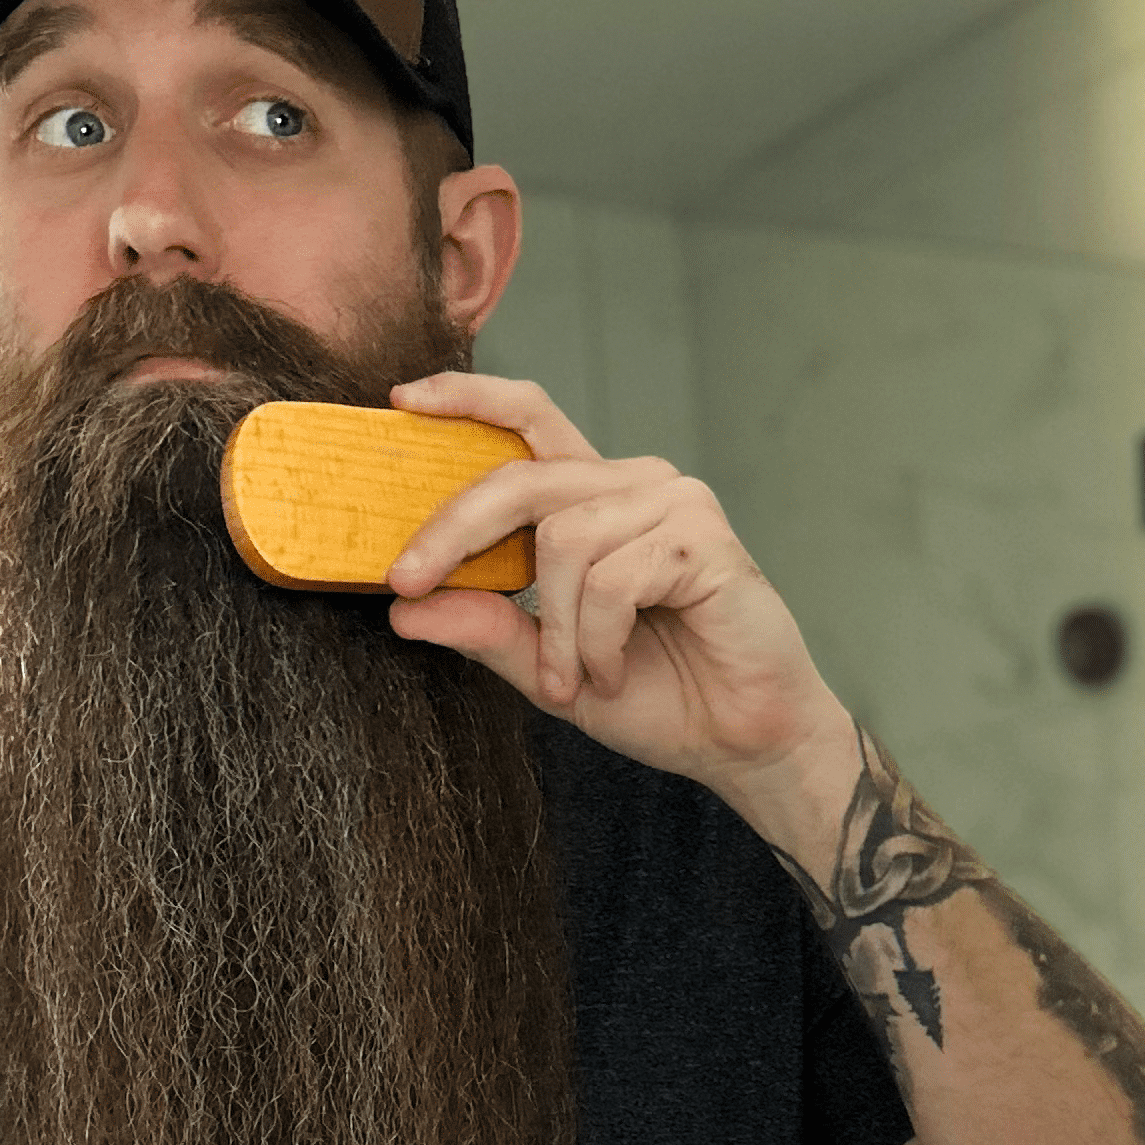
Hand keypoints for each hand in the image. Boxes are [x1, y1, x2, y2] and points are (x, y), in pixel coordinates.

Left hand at [384, 372, 852, 821]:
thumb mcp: (548, 671)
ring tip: (577, 682)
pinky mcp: (701, 538)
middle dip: (453, 531)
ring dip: (556, 631)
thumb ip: (487, 631)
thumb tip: (403, 609)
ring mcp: (672, 504)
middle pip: (521, 478)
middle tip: (408, 582)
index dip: (467, 400)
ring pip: (562, 540)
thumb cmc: (659, 699)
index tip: (401, 402)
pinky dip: (597, 642)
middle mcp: (634, 485)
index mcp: (596, 500)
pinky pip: (611, 580)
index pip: (529, 422)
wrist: (742, 743)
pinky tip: (613, 673)